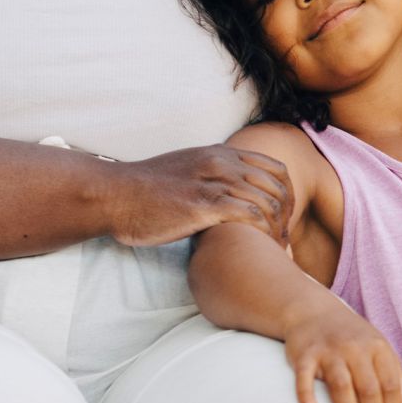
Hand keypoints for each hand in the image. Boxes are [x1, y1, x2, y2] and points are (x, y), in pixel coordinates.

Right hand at [102, 147, 293, 247]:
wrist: (113, 195)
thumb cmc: (146, 189)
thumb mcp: (187, 169)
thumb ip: (212, 174)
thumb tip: (230, 191)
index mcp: (221, 153)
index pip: (275, 169)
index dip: (287, 194)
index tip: (285, 217)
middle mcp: (223, 163)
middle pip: (277, 186)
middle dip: (287, 215)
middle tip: (285, 239)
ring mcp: (214, 182)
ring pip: (268, 201)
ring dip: (278, 228)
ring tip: (276, 249)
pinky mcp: (204, 204)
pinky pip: (251, 215)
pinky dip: (264, 233)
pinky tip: (262, 248)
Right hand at [284, 304, 401, 402]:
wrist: (314, 312)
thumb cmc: (353, 339)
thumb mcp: (380, 353)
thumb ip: (398, 383)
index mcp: (378, 348)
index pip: (391, 385)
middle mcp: (355, 348)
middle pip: (369, 389)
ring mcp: (329, 351)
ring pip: (342, 387)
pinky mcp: (305, 354)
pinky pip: (305, 378)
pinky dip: (307, 397)